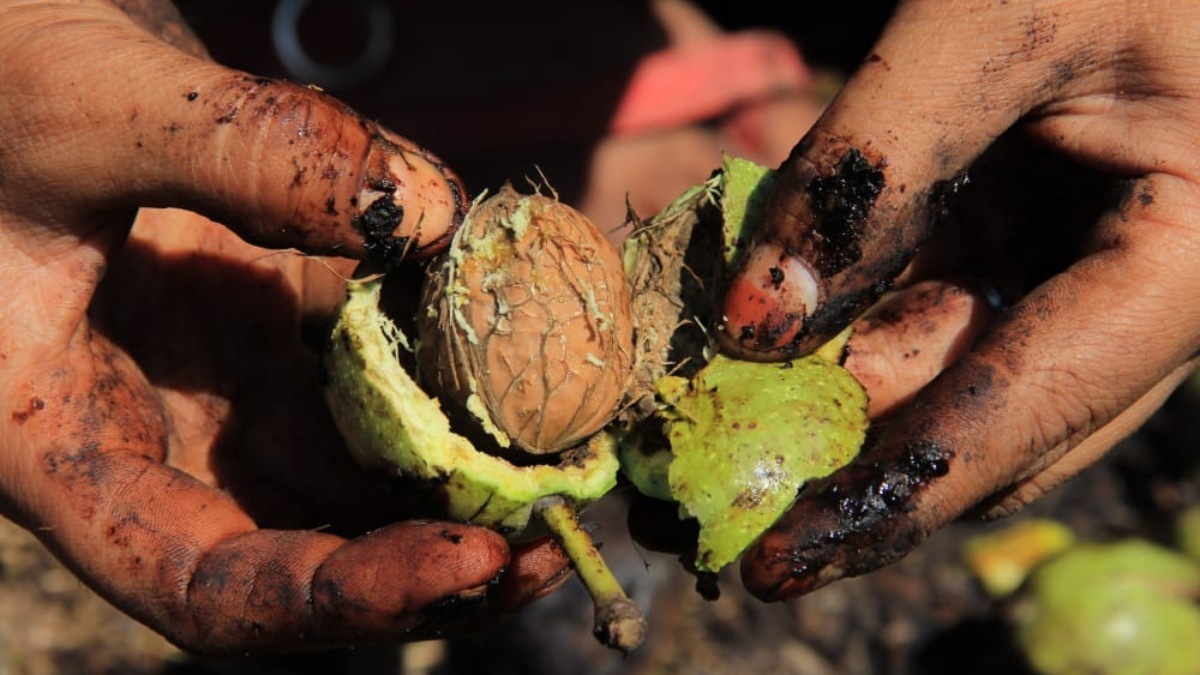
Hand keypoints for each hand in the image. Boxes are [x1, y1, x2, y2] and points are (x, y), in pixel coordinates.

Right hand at [0, 0, 568, 653]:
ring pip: (355, 460)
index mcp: (62, 450)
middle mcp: (153, 434)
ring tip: (566, 444)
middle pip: (309, 544)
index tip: (476, 559)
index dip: (345, 596)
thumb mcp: (85, 103)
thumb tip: (431, 213)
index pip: (210, 588)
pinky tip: (512, 331)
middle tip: (559, 524)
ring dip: (461, 460)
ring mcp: (216, 378)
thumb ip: (246, 148)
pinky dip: (441, 354)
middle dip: (437, 549)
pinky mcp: (267, 320)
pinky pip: (372, 361)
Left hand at [720, 0, 1199, 597]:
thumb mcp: (992, 26)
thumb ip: (872, 173)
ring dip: (823, 399)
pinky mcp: (1030, 224)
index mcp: (1192, 263)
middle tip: (702, 513)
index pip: (1030, 409)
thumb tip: (753, 327)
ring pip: (944, 362)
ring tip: (700, 442)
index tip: (776, 563)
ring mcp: (1085, 259)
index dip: (894, 495)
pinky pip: (929, 293)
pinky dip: (840, 318)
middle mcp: (1144, 287)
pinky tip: (752, 342)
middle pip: (980, 415)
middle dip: (839, 464)